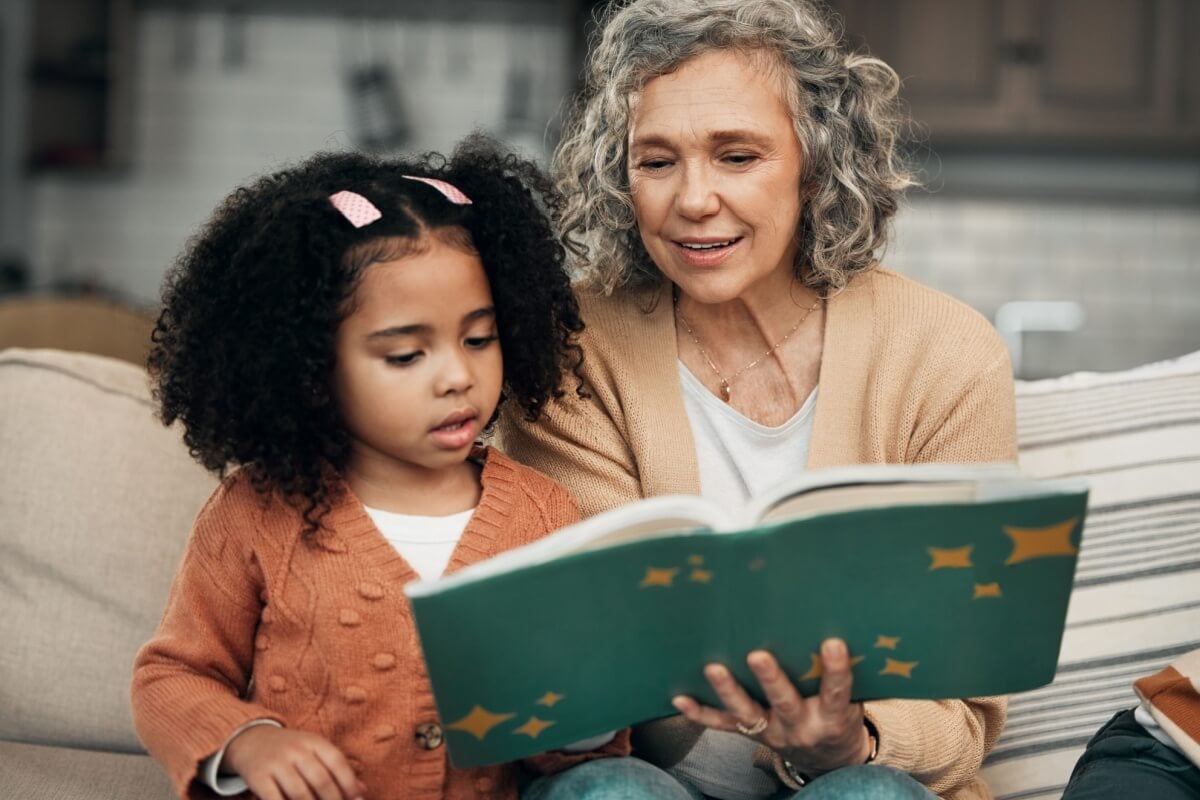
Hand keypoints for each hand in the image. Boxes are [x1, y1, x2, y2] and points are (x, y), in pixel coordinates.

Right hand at [223, 725, 366, 799]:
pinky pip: (274, 799)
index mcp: (314, 741)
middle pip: (320, 779)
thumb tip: (362, 791)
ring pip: (299, 793)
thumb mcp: (314, 751)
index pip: (337, 761)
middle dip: (333, 799)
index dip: (349, 783)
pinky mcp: (258, 777)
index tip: (357, 799)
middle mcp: (296, 749)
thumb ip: (337, 769)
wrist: (250, 740)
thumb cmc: (291, 751)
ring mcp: (276, 763)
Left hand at [671, 638, 870, 775]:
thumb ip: (841, 673)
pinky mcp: (751, 733)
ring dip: (729, 691)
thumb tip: (830, 623)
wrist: (830, 759)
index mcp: (831, 717)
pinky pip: (723, 725)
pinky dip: (700, 713)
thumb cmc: (840, 714)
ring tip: (713, 668)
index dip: (836, 670)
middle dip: (771, 680)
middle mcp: (800, 727)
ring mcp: (772, 732)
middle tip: (758, 656)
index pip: (835, 692)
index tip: (833, 643)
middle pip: (784, 703)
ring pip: (747, 712)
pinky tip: (680, 698)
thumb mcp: (851, 700)